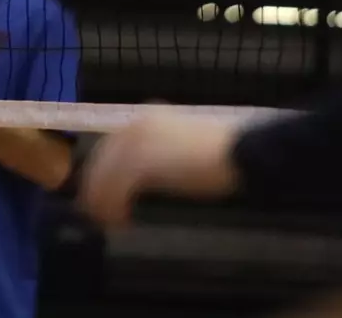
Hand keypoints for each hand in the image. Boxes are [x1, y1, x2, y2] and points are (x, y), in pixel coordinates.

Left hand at [76, 110, 241, 227]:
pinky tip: (121, 221)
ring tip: (109, 223)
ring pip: (104, 176)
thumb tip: (140, 181)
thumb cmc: (225, 155)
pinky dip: (114, 206)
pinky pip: (116, 188)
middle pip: (101, 161)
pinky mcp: (143, 161)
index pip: (110, 148)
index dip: (102, 174)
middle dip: (96, 189)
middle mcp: (135, 126)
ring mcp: (137, 142)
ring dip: (102, 202)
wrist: (245, 152)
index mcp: (146, 119)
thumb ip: (159, 156)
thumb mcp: (183, 147)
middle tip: (99, 214)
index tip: (100, 194)